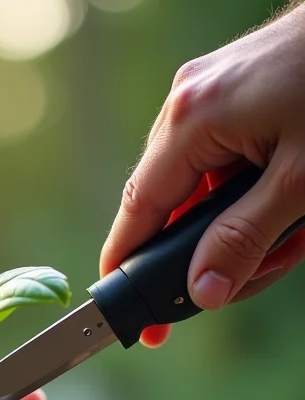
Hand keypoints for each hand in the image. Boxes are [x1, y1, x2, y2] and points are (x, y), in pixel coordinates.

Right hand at [101, 3, 304, 346]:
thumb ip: (246, 239)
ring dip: (239, 222)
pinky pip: (221, 160)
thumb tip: (203, 291)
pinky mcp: (231, 92)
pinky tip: (288, 206)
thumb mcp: (303, 180)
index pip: (141, 207)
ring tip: (293, 237)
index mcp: (192, 120)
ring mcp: (207, 93)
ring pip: (200, 186)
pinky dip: (248, 192)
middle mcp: (187, 103)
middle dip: (208, 246)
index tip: (120, 300)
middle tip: (252, 276)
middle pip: (171, 201)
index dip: (126, 259)